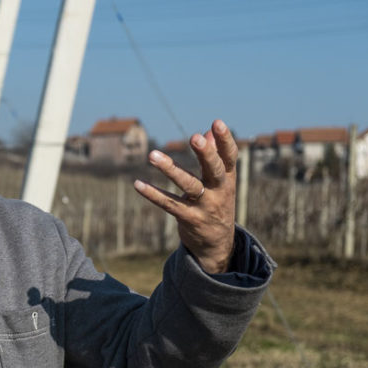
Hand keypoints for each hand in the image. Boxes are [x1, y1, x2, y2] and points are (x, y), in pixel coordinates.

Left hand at [134, 119, 236, 273]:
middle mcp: (219, 192)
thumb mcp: (220, 182)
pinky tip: (138, 184)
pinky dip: (153, 194)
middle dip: (206, 154)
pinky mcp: (189, 219)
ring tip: (152, 155)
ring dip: (170, 169)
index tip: (217, 122)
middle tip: (195, 137)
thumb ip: (214, 158)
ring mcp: (205, 207)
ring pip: (188, 186)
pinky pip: (169, 204)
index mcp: (228, 179)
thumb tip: (207, 132)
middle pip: (214, 170)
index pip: (230, 157)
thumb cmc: (216, 204)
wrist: (218, 244)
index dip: (225, 140)